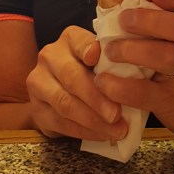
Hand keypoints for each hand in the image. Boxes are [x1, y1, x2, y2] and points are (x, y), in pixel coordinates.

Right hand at [27, 26, 127, 141]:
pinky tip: (102, 135)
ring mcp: (38, 82)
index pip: (79, 41)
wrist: (61, 93)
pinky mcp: (36, 109)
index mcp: (69, 38)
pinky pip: (60, 123)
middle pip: (72, 76)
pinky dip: (84, 131)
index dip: (88, 49)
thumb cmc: (92, 73)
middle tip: (117, 114)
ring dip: (92, 120)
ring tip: (116, 130)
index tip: (98, 59)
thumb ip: (114, 63)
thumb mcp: (104, 61)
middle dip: (96, 98)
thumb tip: (138, 75)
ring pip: (65, 103)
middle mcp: (50, 56)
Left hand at [94, 0, 173, 138]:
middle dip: (151, 20)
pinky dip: (121, 87)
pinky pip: (146, 93)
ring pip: (167, 57)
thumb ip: (157, 22)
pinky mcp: (169, 101)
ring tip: (110, 51)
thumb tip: (117, 4)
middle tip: (123, 20)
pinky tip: (104, 81)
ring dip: (134, 50)